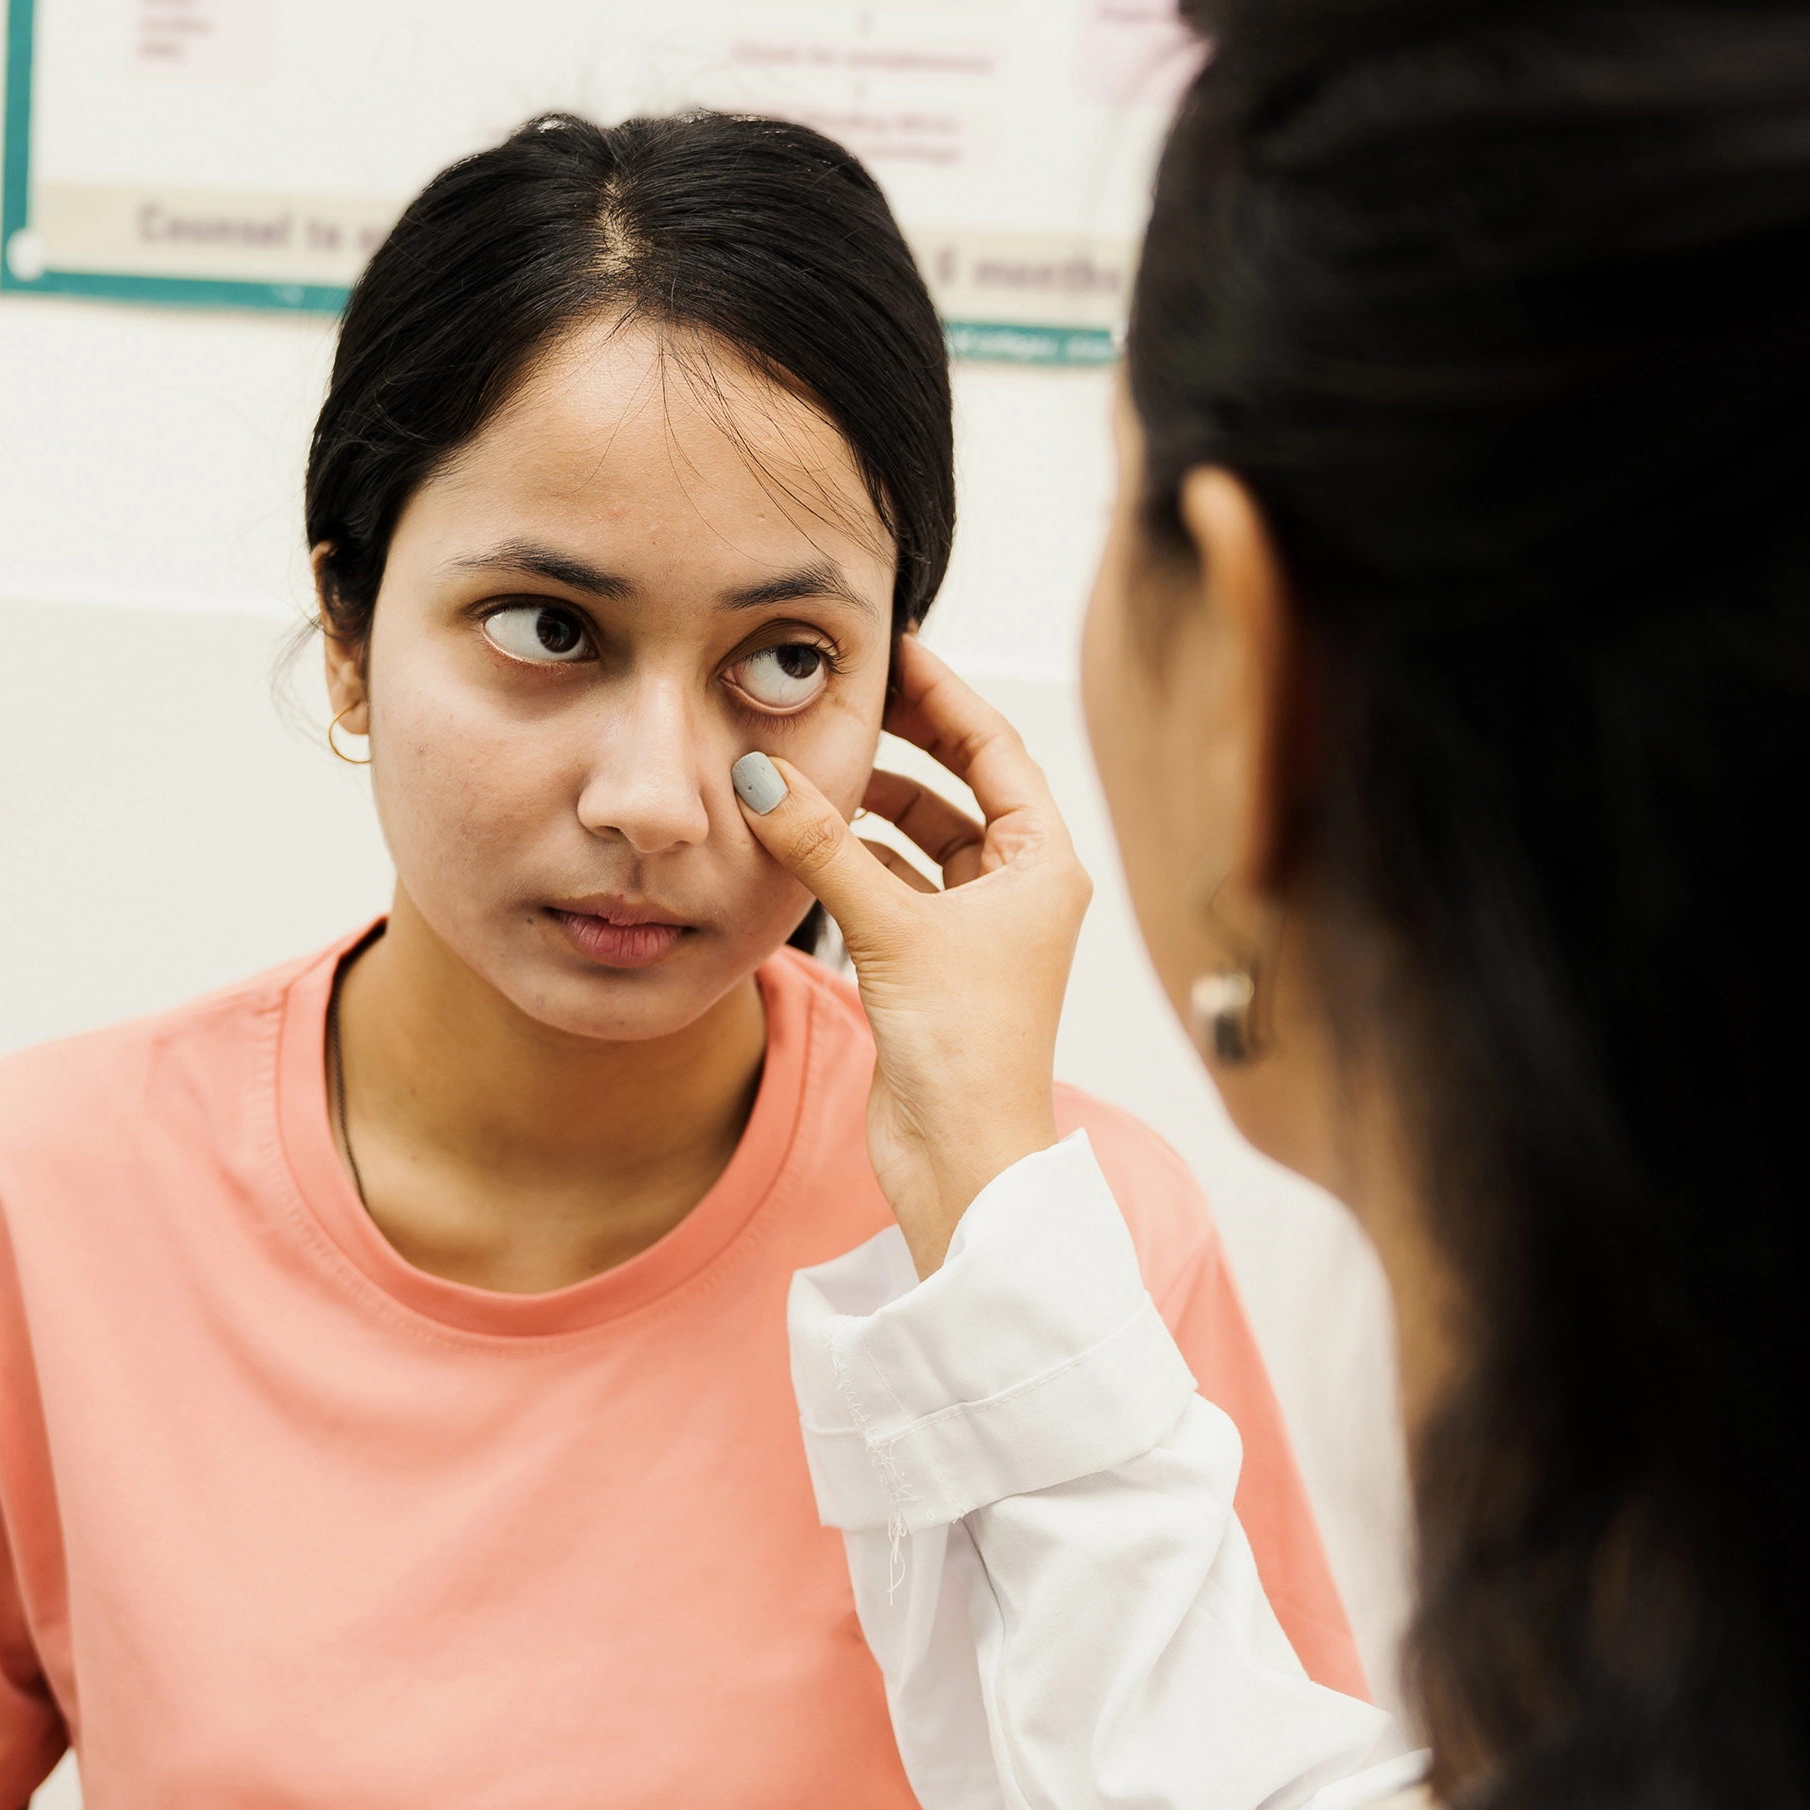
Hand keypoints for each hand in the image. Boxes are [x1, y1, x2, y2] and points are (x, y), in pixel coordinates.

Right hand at [737, 637, 1092, 1272]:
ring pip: (919, 838)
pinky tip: (805, 844)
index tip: (892, 649)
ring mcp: (978, 930)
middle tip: (843, 696)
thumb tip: (764, 776)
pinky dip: (852, 863)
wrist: (962, 1160)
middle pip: (958, 785)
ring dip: (866, 808)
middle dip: (902, 742)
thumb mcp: (892, 928)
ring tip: (808, 770)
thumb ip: (824, 846)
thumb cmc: (966, 1052)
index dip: (942, 695)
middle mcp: (1019, 889)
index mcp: (1044, 865)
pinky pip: (892, 887)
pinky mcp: (934, 967)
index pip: (994, 749)